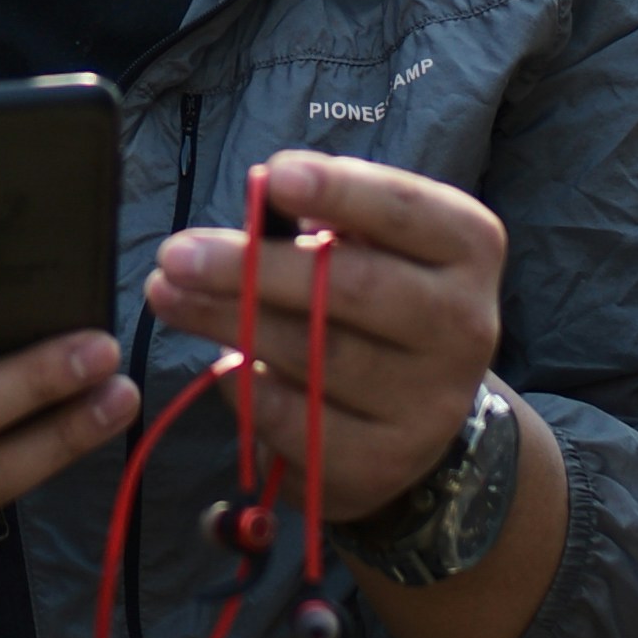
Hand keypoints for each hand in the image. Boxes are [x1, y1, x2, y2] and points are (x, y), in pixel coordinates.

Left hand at [143, 153, 506, 525]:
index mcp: (468, 248)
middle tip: (178, 253)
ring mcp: (431, 403)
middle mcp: (464, 324)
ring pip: (317, 355)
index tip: (272, 177)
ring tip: (169, 295)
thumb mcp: (369, 245)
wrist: (416, 409)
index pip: (407, 210)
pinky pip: (299, 422)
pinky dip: (248, 391)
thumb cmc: (374, 299)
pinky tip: (220, 366)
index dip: (341, 191)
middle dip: (255, 267)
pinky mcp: (386, 461)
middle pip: (353, 288)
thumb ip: (325, 223)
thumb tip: (256, 206)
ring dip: (230, 322)